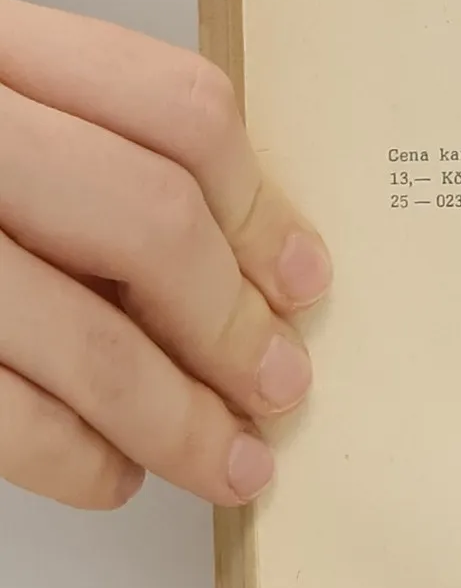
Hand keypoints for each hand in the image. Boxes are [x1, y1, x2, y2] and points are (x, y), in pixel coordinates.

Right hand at [0, 0, 329, 508]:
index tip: (303, 282)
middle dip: (230, 325)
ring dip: (177, 419)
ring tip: (228, 462)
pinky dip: (74, 458)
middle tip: (278, 388)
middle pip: (148, 220)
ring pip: (84, 333)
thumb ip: (84, 155)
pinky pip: (1, 413)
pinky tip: (112, 476)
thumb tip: (255, 270)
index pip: (174, 110)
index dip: (260, 209)